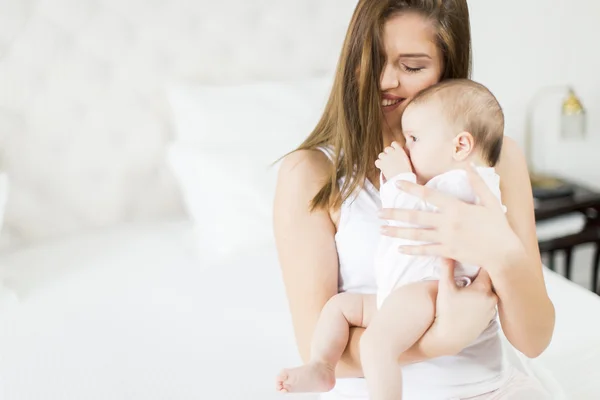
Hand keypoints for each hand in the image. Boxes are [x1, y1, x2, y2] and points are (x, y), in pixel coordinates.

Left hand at [374, 142, 412, 178]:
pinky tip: (382, 168)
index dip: (393, 148)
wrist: (403, 179)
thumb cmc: (407, 172)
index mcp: (400, 150)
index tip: (394, 153)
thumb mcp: (408, 160)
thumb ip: (402, 155)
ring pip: (381, 155)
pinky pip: (377, 162)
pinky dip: (379, 165)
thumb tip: (399, 155)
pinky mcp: (381, 164)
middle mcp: (392, 152)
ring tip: (387, 165)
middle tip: (390, 161)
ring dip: (383, 159)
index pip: (394, 143)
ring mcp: (386, 157)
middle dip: (388, 154)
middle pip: (386, 149)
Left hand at [379, 164, 523, 271]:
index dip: (410, 188)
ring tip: (381, 229)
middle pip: (415, 216)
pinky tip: (398, 249)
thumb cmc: (498, 225)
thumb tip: (468, 164)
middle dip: (394, 214)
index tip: (395, 184)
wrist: (504, 253)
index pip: (428, 194)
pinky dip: (411, 250)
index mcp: (456, 207)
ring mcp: (446, 238)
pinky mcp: (447, 252)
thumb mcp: (490, 200)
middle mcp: (447, 222)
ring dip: (397, 232)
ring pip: (416, 234)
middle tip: (378, 212)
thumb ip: (477, 182)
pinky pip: (425, 251)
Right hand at [414, 259, 497, 357]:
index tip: (474, 258)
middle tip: (474, 267)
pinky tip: (472, 299)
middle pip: (491, 279)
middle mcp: (492, 298)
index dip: (481, 261)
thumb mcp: (445, 287)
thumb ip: (447, 268)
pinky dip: (483, 298)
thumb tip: (446, 253)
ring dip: (483, 287)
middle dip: (482, 274)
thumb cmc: (446, 312)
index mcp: (484, 289)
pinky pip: (489, 302)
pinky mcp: (490, 318)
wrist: (450, 337)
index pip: (488, 268)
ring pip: (490, 291)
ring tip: (472, 283)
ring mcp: (492, 309)